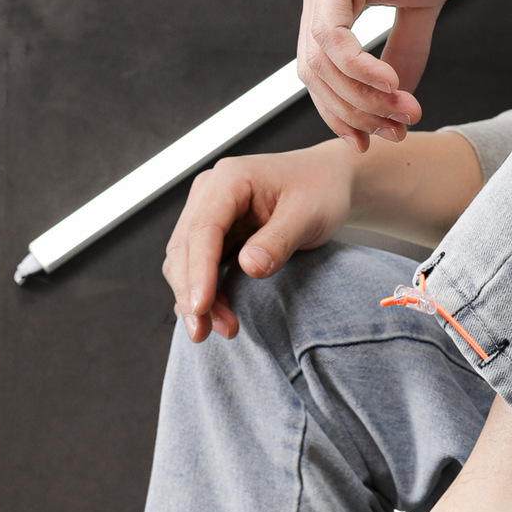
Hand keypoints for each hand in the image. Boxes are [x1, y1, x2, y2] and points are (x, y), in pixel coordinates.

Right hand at [162, 141, 356, 342]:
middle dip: (190, 293)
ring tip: (219, 329)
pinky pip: (198, 265)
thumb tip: (249, 266)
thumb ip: (279, 240)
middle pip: (184, 248)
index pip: (203, 229)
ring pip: (185, 260)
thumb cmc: (320, 190)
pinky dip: (204, 291)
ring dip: (194, 297)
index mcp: (230, 179)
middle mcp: (211, 193)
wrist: (328, 181)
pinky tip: (215, 315)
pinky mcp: (215, 232)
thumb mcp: (308, 214)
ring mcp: (210, 213)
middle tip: (204, 332)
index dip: (198, 272)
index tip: (201, 307)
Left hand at [298, 0, 477, 149]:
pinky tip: (389, 82)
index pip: (322, 73)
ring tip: (403, 110)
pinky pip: (331, 33)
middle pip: (315, 76)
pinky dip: (358, 67)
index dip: (346, 112)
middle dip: (355, 114)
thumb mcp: (423, 2)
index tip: (381, 138)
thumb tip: (401, 93)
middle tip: (397, 131)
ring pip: (320, 62)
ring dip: (362, 98)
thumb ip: (408, 46)